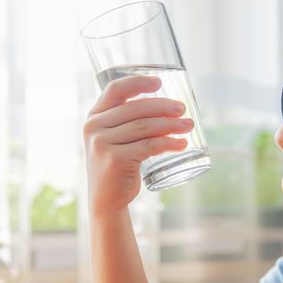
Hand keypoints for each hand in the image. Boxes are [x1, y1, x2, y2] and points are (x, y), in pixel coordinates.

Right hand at [83, 75, 193, 216]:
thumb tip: (169, 108)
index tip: (160, 82)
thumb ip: (130, 123)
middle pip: (136, 108)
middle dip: (164, 107)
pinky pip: (148, 146)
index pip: (115, 89)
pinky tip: (181, 144)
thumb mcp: (117, 139)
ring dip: (171, 125)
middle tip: (183, 110)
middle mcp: (94, 127)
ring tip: (188, 127)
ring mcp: (102, 143)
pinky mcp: (114, 159)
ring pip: (145, 127)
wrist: (106, 200)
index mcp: (94, 116)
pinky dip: (168, 143)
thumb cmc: (117, 166)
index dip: (138, 82)